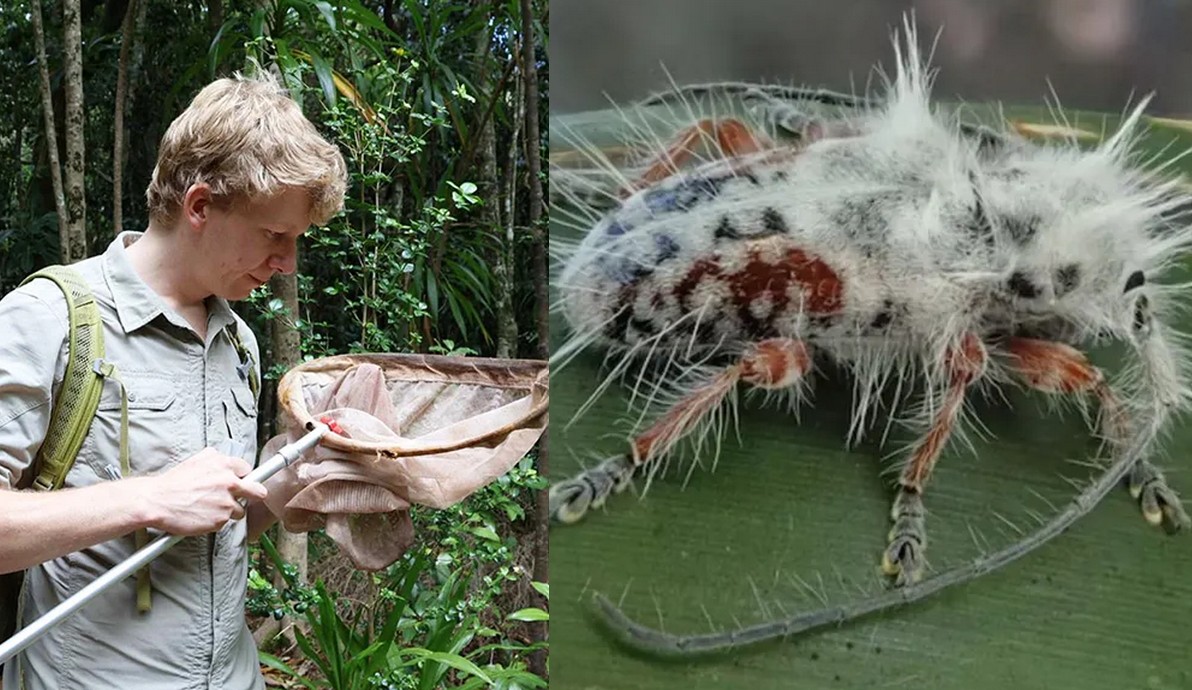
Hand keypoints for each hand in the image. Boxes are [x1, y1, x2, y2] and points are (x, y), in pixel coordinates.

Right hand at [133, 449, 268, 535]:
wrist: (156, 501)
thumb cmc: (172, 483)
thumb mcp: (196, 461)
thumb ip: (215, 460)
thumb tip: (225, 460)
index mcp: (225, 465)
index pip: (248, 471)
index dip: (243, 479)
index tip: (242, 483)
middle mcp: (230, 482)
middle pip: (258, 492)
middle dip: (252, 495)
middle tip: (243, 498)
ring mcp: (227, 502)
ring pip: (240, 510)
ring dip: (229, 511)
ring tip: (210, 508)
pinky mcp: (221, 519)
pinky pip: (225, 522)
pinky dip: (216, 521)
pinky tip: (202, 515)